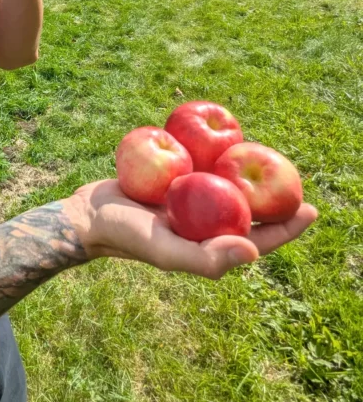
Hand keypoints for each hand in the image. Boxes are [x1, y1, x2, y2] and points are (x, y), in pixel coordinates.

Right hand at [61, 179, 317, 279]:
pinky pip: (205, 171)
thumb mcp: (166, 250)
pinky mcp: (175, 185)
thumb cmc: (126, 236)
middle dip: (275, 197)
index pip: (259, 241)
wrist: (88, 215)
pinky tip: (231, 143)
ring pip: (229, 190)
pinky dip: (220, 159)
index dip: (288, 228)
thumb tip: (254, 253)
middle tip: (296, 175)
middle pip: (249, 213)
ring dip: (250, 176)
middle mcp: (204, 227)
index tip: (312, 209)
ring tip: (269, 156)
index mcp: (209, 247)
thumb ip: (206, 258)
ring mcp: (190, 206)